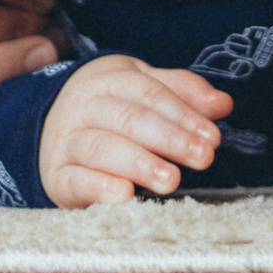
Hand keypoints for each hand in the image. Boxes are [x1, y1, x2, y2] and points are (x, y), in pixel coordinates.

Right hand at [39, 56, 230, 206]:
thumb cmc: (111, 108)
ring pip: (101, 148)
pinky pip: (74, 180)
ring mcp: (66, 141)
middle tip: (203, 157)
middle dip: (170, 138)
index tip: (212, 136)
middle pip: (128, 119)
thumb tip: (223, 103)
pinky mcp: (56, 176)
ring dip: (139, 163)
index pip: (149, 93)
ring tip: (171, 180)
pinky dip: (99, 187)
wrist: (49, 125)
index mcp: (108, 78)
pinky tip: (125, 194)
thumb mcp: (143, 88)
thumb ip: (182, 93)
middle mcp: (84, 106)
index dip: (183, 114)